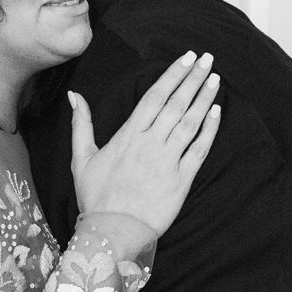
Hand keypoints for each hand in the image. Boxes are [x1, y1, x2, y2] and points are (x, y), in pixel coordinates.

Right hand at [69, 48, 221, 254]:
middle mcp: (151, 143)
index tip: (186, 58)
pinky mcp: (181, 182)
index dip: (173, 74)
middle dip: (193, 78)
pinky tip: (217, 113)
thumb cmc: (95, 197)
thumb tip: (74, 94)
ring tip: (215, 79)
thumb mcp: (81, 158)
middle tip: (207, 58)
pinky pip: (199, 151)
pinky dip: (209, 131)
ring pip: (190, 123)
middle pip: (176, 103)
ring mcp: (168, 162)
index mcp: (129, 135)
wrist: (111, 234)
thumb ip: (81, 124)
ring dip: (203, 98)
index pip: (155, 96)